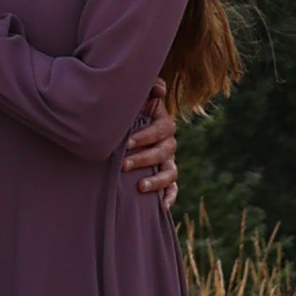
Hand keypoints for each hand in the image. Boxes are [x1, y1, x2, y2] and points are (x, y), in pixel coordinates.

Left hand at [122, 85, 180, 210]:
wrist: (122, 125)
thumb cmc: (128, 109)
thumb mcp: (137, 96)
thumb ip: (149, 88)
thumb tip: (160, 92)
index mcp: (163, 122)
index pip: (160, 130)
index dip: (145, 136)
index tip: (126, 142)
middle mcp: (169, 142)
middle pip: (163, 152)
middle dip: (143, 159)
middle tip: (123, 165)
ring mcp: (168, 160)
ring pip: (170, 172)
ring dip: (156, 180)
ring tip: (139, 187)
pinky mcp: (166, 175)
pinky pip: (173, 187)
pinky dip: (170, 196)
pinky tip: (162, 207)